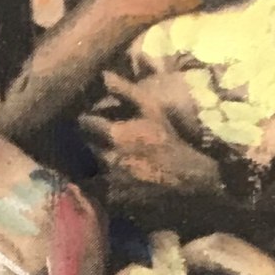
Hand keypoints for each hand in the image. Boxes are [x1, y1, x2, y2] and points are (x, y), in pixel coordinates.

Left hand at [80, 71, 218, 218]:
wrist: (191, 179)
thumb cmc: (171, 140)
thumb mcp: (153, 109)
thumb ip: (125, 91)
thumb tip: (103, 74)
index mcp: (114, 135)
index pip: (83, 122)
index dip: (85, 118)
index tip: (89, 116)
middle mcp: (107, 159)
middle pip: (84, 145)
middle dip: (87, 139)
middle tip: (95, 134)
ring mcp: (109, 182)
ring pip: (89, 167)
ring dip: (93, 160)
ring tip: (104, 155)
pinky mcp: (114, 200)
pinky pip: (97, 189)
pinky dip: (100, 182)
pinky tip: (112, 176)